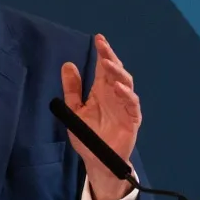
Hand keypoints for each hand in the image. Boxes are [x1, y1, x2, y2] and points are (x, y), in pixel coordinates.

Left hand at [60, 35, 140, 199]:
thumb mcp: (75, 111)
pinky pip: (132, 103)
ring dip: (117, 72)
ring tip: (107, 63)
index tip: (98, 38)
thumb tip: (67, 65)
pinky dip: (126, 94)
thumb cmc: (88, 136)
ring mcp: (125, 105)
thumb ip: (72, 90)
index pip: (103, 68)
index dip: (102, 53)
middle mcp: (114, 94)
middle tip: (102, 45)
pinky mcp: (132, 118)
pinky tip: (117, 87)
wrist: (97, 161)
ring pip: (126, 83)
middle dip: (109, 57)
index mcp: (101, 91)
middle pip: (115, 71)